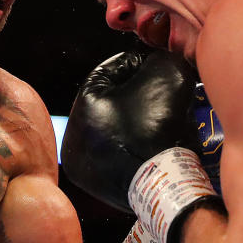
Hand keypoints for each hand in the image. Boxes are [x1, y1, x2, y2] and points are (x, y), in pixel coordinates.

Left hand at [62, 51, 221, 242]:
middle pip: (111, 101)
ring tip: (163, 118)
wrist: (166, 185)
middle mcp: (74, 135)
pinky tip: (155, 142)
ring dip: (136, 120)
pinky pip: (116, 153)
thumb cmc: (162, 127)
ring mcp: (82, 163)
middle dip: (138, 93)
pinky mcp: (96, 184)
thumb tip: (161, 60)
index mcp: (82, 104)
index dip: (140, 64)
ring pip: (113, 129)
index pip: (111, 70)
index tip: (161, 66)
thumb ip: (162, 57)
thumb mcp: (168, 74)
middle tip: (164, 93)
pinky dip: (133, 144)